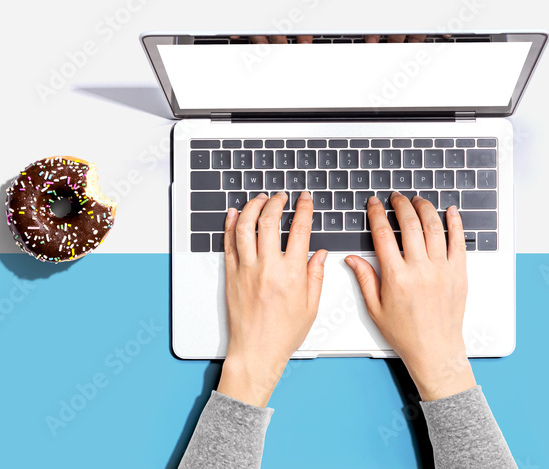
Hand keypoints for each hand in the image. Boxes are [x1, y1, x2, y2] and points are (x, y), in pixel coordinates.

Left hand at [217, 191, 326, 406]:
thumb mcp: (311, 306)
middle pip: (270, 222)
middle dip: (276, 202)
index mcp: (292, 274)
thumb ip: (316, 276)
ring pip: (246, 227)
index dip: (304, 209)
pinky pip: (228, 243)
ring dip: (253, 207)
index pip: (300, 230)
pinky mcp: (231, 275)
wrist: (256, 351)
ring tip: (260, 199)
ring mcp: (246, 270)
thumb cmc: (283, 334)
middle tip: (281, 196)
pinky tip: (235, 214)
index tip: (305, 199)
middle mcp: (268, 268)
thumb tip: (320, 253)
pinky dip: (231, 225)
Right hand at [344, 192, 475, 400]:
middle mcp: (420, 270)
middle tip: (396, 198)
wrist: (435, 350)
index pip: (383, 235)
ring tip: (417, 201)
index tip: (374, 204)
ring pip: (434, 228)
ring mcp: (442, 270)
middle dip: (400, 205)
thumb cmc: (406, 334)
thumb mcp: (376, 309)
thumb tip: (352, 259)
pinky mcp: (459, 273)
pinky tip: (450, 211)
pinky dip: (455, 223)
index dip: (377, 214)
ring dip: (425, 209)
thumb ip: (365, 279)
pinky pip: (458, 241)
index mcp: (396, 278)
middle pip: (409, 225)